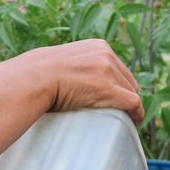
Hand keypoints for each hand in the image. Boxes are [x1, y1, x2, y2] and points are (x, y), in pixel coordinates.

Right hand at [0, 39, 143, 123]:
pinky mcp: (109, 89)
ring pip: (131, 93)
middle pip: (127, 80)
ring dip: (128, 107)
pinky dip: (136, 114)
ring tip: (125, 120)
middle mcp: (107, 55)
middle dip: (125, 96)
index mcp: (98, 47)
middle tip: (120, 112)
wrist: (33, 78)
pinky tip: (134, 123)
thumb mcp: (64, 61)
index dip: (120, 86)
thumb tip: (72, 80)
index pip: (119, 68)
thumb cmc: (40, 75)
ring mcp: (109, 71)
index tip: (117, 98)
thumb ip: (76, 66)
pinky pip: (133, 103)